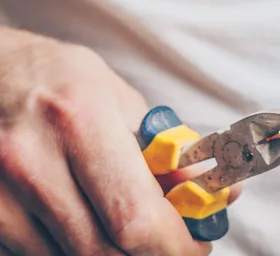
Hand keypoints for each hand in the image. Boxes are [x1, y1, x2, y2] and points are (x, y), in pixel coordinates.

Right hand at [0, 28, 239, 255]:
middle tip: (174, 243)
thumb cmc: (62, 82)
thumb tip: (218, 194)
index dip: (174, 243)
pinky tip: (90, 222)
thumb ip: (169, 154)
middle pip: (105, 251)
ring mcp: (1, 196)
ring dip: (115, 252)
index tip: (197, 243)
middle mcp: (33, 162)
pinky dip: (78, 249)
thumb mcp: (123, 102)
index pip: (135, 215)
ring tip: (131, 224)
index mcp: (81, 120)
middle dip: (152, 254)